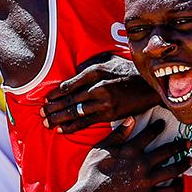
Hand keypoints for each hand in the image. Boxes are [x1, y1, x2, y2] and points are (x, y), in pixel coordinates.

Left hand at [44, 58, 160, 132]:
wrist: (150, 87)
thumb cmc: (129, 72)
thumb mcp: (109, 62)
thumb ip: (91, 67)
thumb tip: (74, 73)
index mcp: (96, 72)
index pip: (70, 84)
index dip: (56, 93)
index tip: (46, 99)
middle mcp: (98, 86)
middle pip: (70, 99)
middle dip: (53, 107)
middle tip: (41, 113)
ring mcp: (104, 102)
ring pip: (75, 111)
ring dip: (58, 118)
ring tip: (47, 122)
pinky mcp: (109, 114)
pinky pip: (86, 122)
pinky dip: (72, 126)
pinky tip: (61, 130)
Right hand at [72, 119, 188, 191]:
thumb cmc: (91, 173)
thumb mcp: (100, 149)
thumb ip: (117, 135)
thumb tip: (131, 119)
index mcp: (130, 150)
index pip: (149, 134)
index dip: (158, 127)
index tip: (163, 124)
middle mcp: (141, 163)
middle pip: (167, 151)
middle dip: (179, 145)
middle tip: (187, 142)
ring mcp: (146, 181)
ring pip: (172, 170)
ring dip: (182, 164)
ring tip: (188, 160)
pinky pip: (168, 191)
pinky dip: (177, 186)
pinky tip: (180, 183)